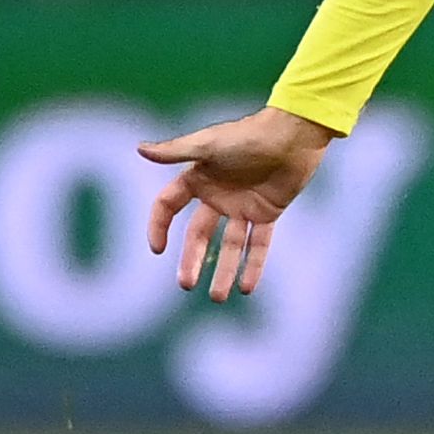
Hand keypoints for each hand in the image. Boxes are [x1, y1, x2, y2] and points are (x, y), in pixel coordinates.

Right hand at [140, 107, 336, 300]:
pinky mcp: (267, 213)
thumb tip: (140, 150)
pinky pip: (258, 243)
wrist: (293, 136)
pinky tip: (246, 288)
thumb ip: (175, 151)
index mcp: (198, 178)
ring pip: (229, 245)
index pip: (168, 205)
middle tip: (186, 285)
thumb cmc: (249, 135)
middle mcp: (217, 195)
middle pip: (198, 234)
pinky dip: (253, 264)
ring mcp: (242, 206)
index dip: (159, 225)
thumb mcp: (209, 145)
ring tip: (218, 298)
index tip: (157, 249)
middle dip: (191, 259)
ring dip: (224, 271)